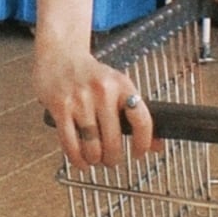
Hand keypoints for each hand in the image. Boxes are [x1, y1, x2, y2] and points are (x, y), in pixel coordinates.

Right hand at [32, 37, 156, 168]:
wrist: (60, 55)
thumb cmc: (92, 76)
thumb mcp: (118, 86)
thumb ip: (136, 114)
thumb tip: (157, 146)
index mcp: (122, 85)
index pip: (141, 119)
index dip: (143, 143)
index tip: (138, 154)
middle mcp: (103, 91)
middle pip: (113, 140)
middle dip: (113, 158)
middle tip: (111, 161)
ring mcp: (80, 99)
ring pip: (92, 146)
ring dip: (95, 160)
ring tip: (95, 159)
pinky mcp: (59, 106)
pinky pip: (70, 143)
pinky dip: (77, 159)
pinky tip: (81, 161)